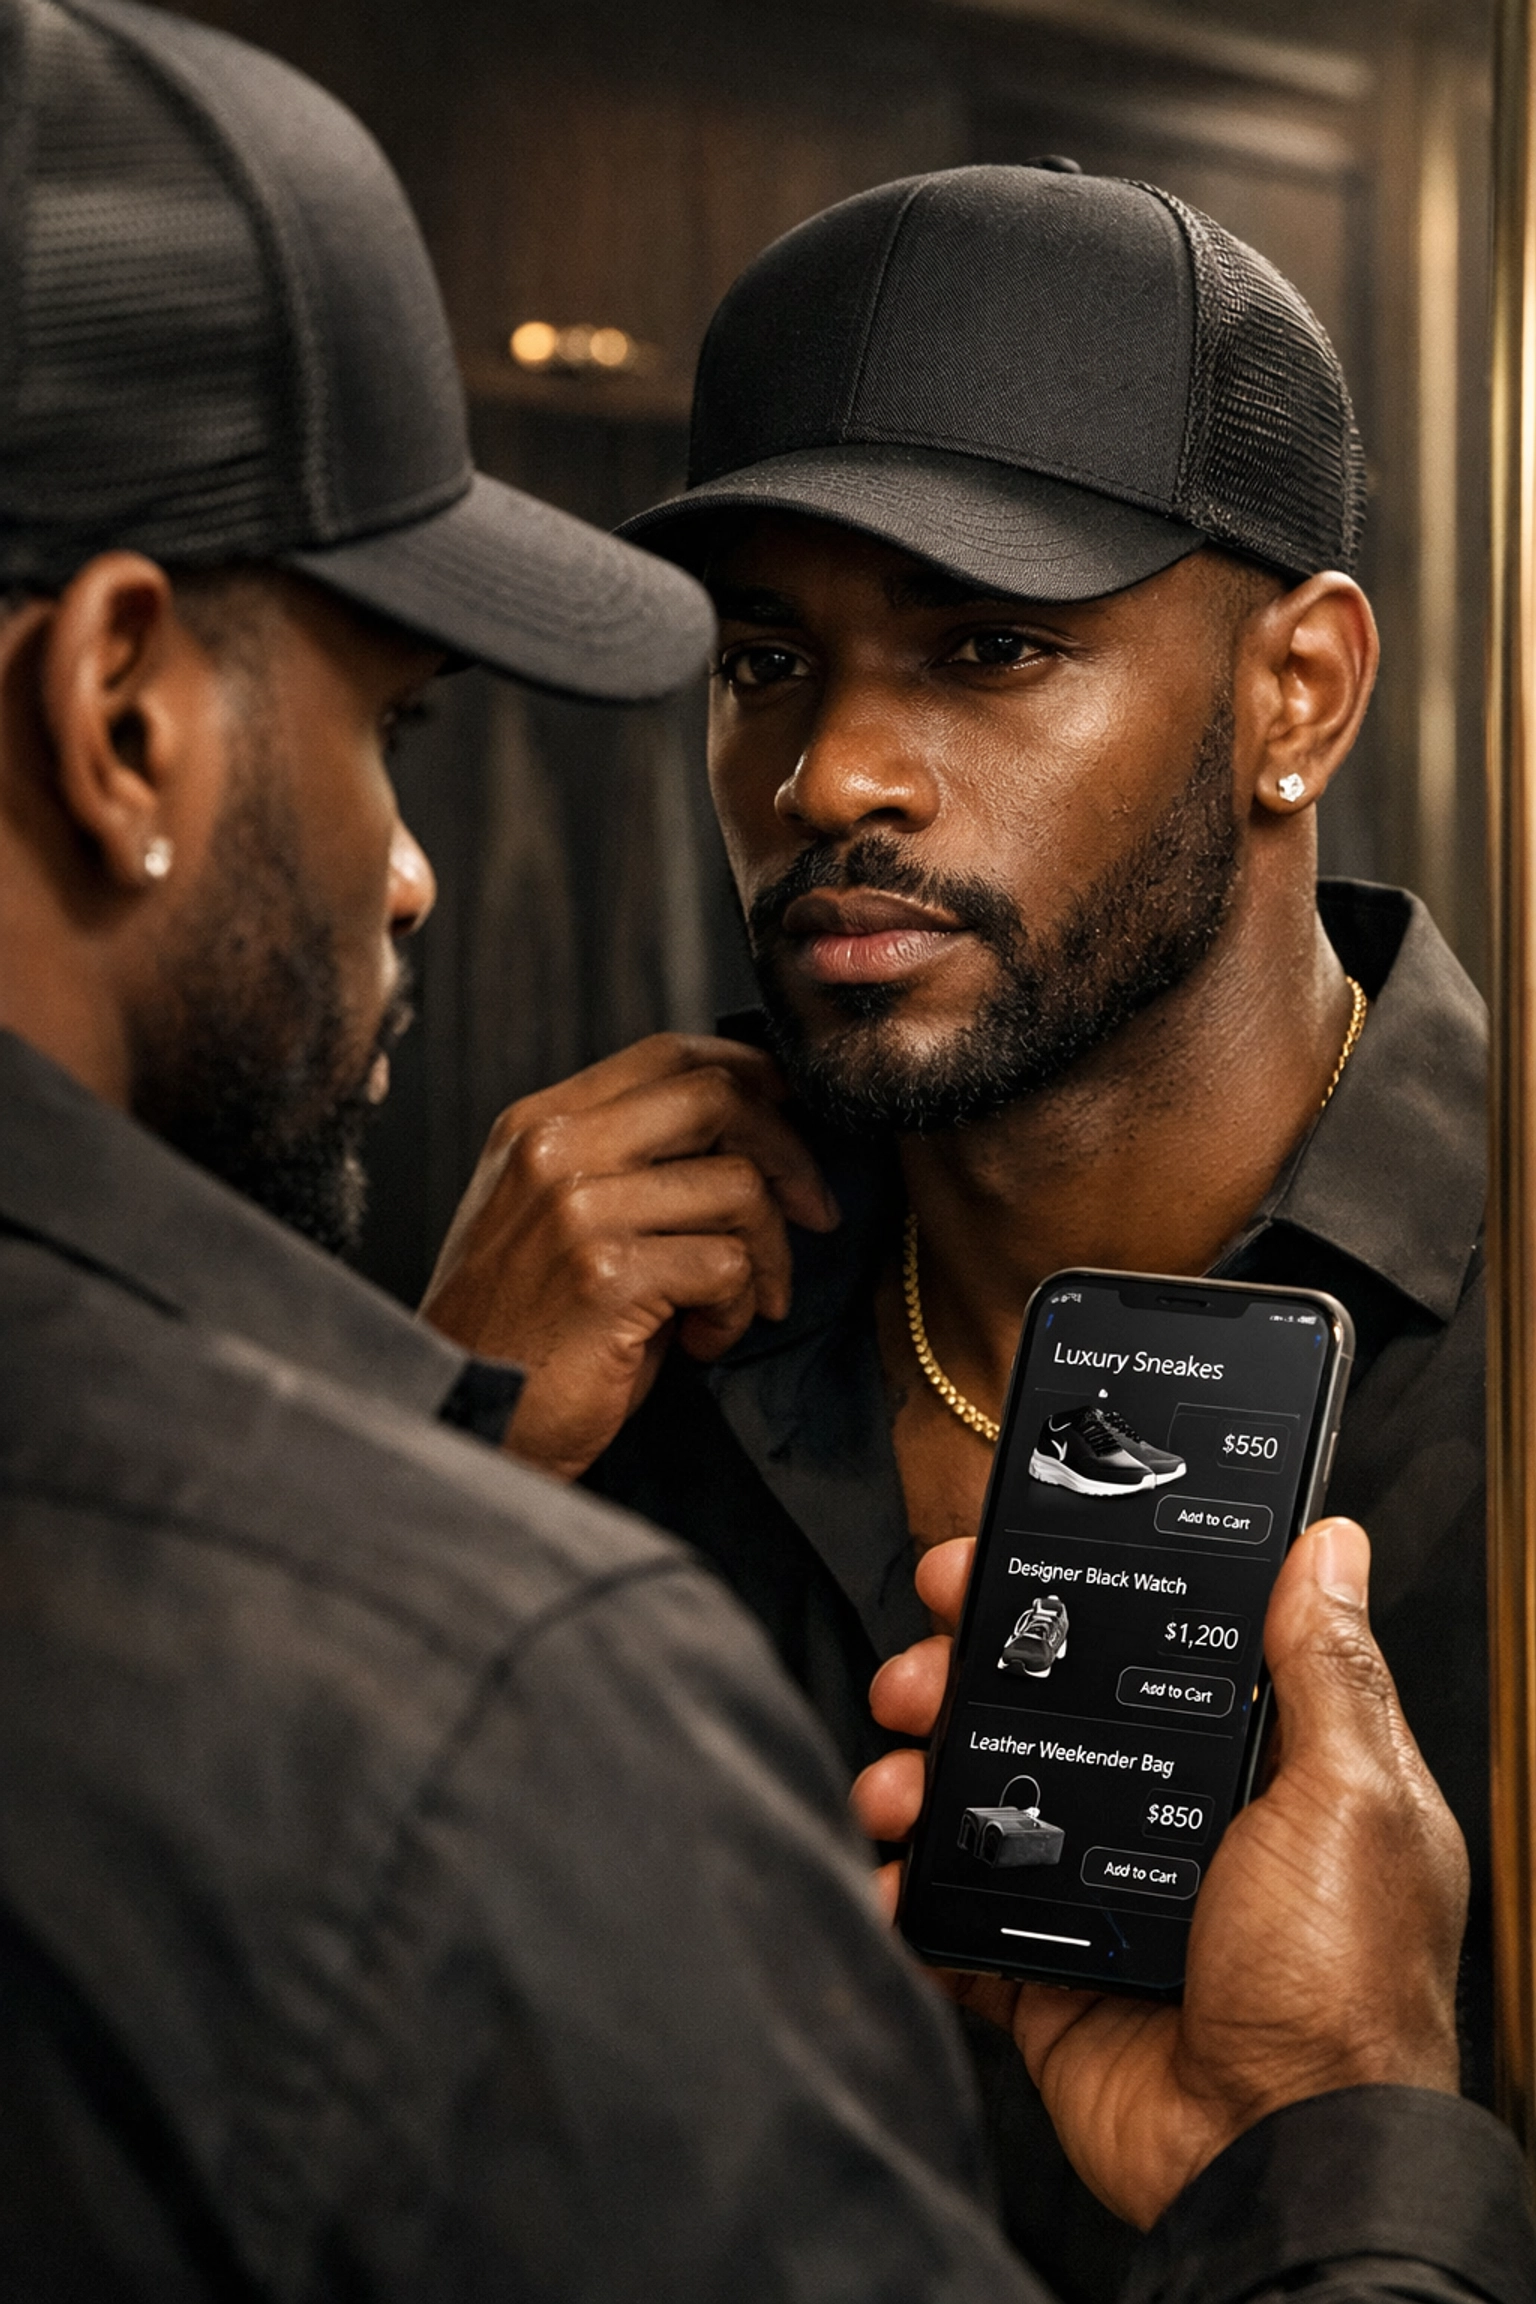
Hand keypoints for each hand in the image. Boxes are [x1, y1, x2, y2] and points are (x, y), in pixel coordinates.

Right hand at [420, 1034, 837, 1480]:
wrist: (464, 1421)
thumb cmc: (524, 1330)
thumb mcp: (555, 1218)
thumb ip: (626, 1161)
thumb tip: (752, 1128)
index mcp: (538, 1124)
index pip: (669, 1055)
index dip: (752, 1077)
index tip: (794, 1119)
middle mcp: (552, 1150)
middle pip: (716, 1098)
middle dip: (790, 1156)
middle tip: (814, 1213)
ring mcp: (575, 1209)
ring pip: (738, 1188)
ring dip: (765, 1258)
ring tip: (730, 1307)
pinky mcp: (605, 1275)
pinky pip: (727, 1266)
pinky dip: (736, 1312)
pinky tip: (700, 1341)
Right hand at [852, 1520, 1466, 2230]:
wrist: (1277, 2159)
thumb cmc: (1342, 1989)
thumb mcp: (1350, 1800)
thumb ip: (1326, 1669)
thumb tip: (1329, 1547)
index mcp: (1252, 1767)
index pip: (1142, 1645)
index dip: (1063, 1595)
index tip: (988, 1565)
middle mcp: (1168, 1820)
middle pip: (1040, 1713)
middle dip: (959, 1679)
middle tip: (918, 1675)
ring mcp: (1099, 1895)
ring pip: (983, 1802)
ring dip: (918, 1777)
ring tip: (894, 1780)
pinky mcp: (1046, 1973)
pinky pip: (954, 1917)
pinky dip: (905, 1894)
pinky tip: (887, 1873)